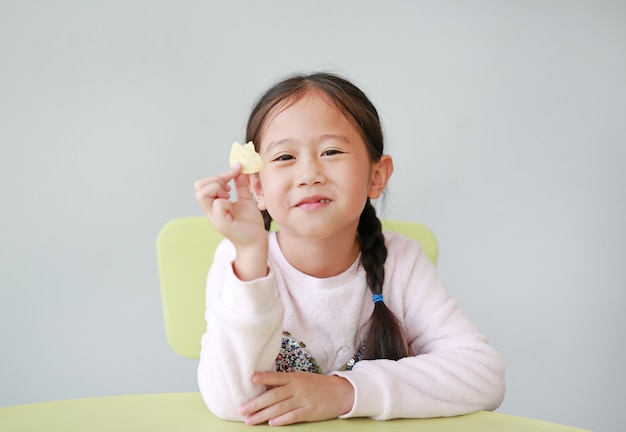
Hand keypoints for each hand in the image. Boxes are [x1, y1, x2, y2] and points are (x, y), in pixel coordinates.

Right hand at [194, 164, 267, 279]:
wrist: (257, 240)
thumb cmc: (250, 223)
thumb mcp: (245, 200)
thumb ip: (241, 186)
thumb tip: (239, 169)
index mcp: (214, 205)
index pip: (203, 184)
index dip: (219, 175)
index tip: (235, 172)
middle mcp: (211, 211)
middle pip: (199, 187)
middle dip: (216, 181)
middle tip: (229, 189)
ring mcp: (214, 217)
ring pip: (202, 193)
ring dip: (217, 189)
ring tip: (229, 196)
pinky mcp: (222, 224)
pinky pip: (218, 205)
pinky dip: (227, 202)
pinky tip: (233, 207)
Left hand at [239, 372, 354, 425]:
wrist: (342, 392)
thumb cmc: (320, 385)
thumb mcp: (304, 379)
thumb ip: (287, 382)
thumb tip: (267, 386)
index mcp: (296, 377)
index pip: (277, 377)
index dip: (264, 377)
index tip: (251, 379)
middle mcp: (298, 388)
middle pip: (273, 396)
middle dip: (256, 404)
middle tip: (241, 410)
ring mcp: (304, 400)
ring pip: (280, 408)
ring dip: (263, 415)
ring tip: (250, 420)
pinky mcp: (310, 412)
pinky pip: (293, 416)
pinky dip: (282, 420)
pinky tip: (272, 423)